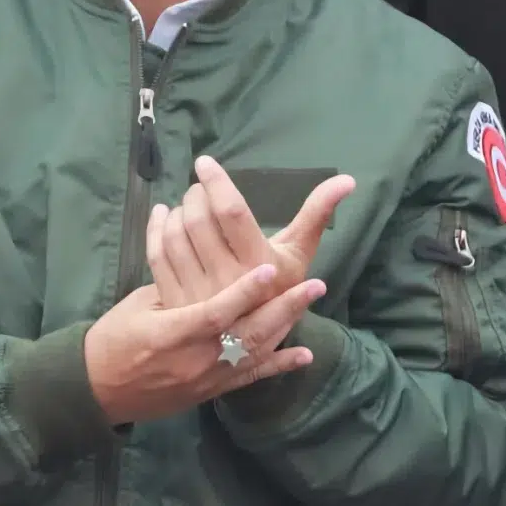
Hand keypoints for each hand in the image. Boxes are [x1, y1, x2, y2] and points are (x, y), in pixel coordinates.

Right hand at [84, 264, 327, 425]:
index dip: (243, 292)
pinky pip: (250, 378)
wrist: (99, 389)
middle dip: (283, 308)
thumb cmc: (114, 338)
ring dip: (287, 327)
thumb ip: (174, 287)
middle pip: (247, 335)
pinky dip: (279, 366)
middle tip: (314, 284)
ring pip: (255, 353)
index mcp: (171, 335)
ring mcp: (207, 379)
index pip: (214, 313)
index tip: (269, 270)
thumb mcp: (138, 306)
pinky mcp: (212, 391)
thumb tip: (203, 261)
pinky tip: (303, 355)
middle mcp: (196, 360)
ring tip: (310, 301)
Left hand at [148, 156, 355, 307]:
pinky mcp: (174, 301)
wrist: (247, 343)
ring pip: (175, 234)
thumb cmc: (279, 289)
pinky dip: (157, 227)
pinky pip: (157, 254)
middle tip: (199, 187)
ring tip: (187, 204)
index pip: (232, 212)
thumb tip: (348, 180)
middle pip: (199, 219)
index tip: (205, 163)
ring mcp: (197, 292)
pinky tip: (163, 215)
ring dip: (177, 210)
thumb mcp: (299, 254)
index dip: (217, 182)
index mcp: (259, 264)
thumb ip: (318, 215)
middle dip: (196, 194)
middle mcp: (227, 280)